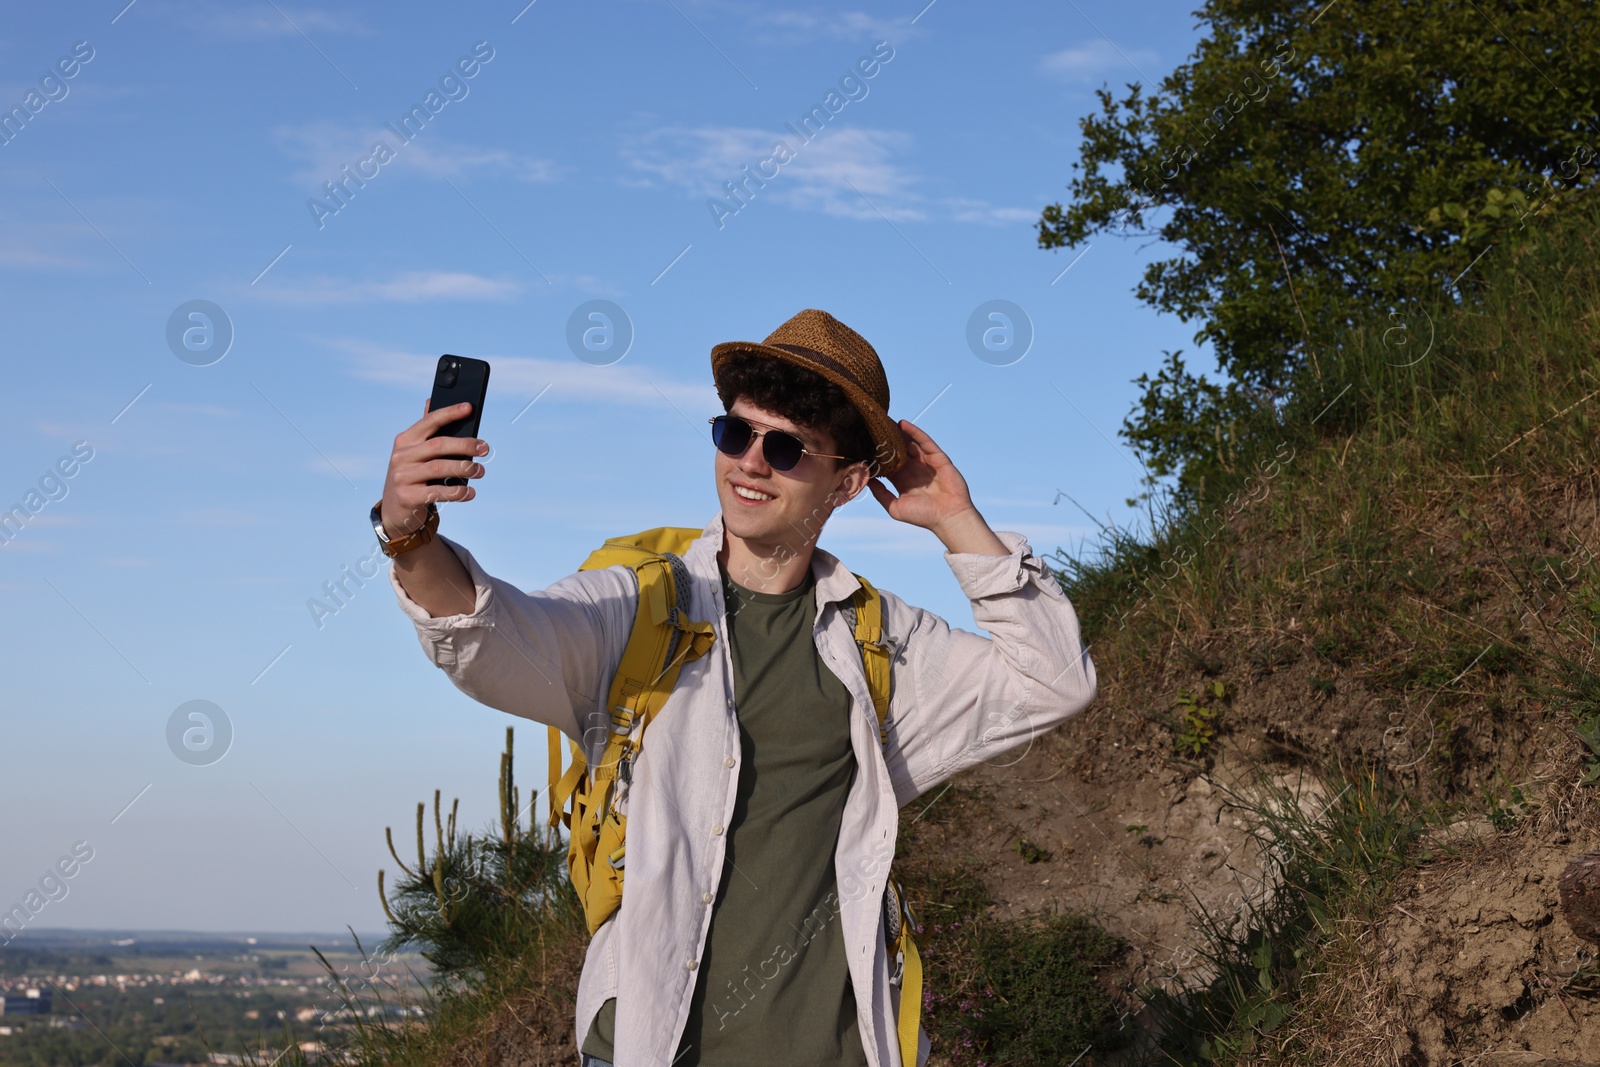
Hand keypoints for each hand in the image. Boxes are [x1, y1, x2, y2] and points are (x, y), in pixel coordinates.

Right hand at [380, 399, 488, 537]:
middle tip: (485, 448)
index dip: (449, 413)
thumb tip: (431, 401)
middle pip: (438, 445)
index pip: (429, 422)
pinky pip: (437, 492)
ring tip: (480, 471)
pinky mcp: (408, 496)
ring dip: (465, 469)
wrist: (395, 510)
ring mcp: (403, 476)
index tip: (469, 408)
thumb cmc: (412, 475)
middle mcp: (401, 456)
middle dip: (465, 445)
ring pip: (439, 468)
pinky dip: (457, 492)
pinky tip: (470, 492)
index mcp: (405, 440)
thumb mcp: (414, 453)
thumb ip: (425, 431)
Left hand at [867, 419, 978, 532]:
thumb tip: (866, 480)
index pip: (887, 463)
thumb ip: (880, 493)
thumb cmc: (923, 516)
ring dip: (898, 433)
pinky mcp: (938, 458)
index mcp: (902, 480)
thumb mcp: (895, 507)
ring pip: (910, 443)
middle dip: (886, 440)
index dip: (877, 454)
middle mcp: (913, 469)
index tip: (863, 443)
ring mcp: (926, 462)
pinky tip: (902, 424)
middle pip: (898, 450)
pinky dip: (914, 432)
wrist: (948, 517)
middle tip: (871, 427)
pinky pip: (925, 441)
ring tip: (884, 421)